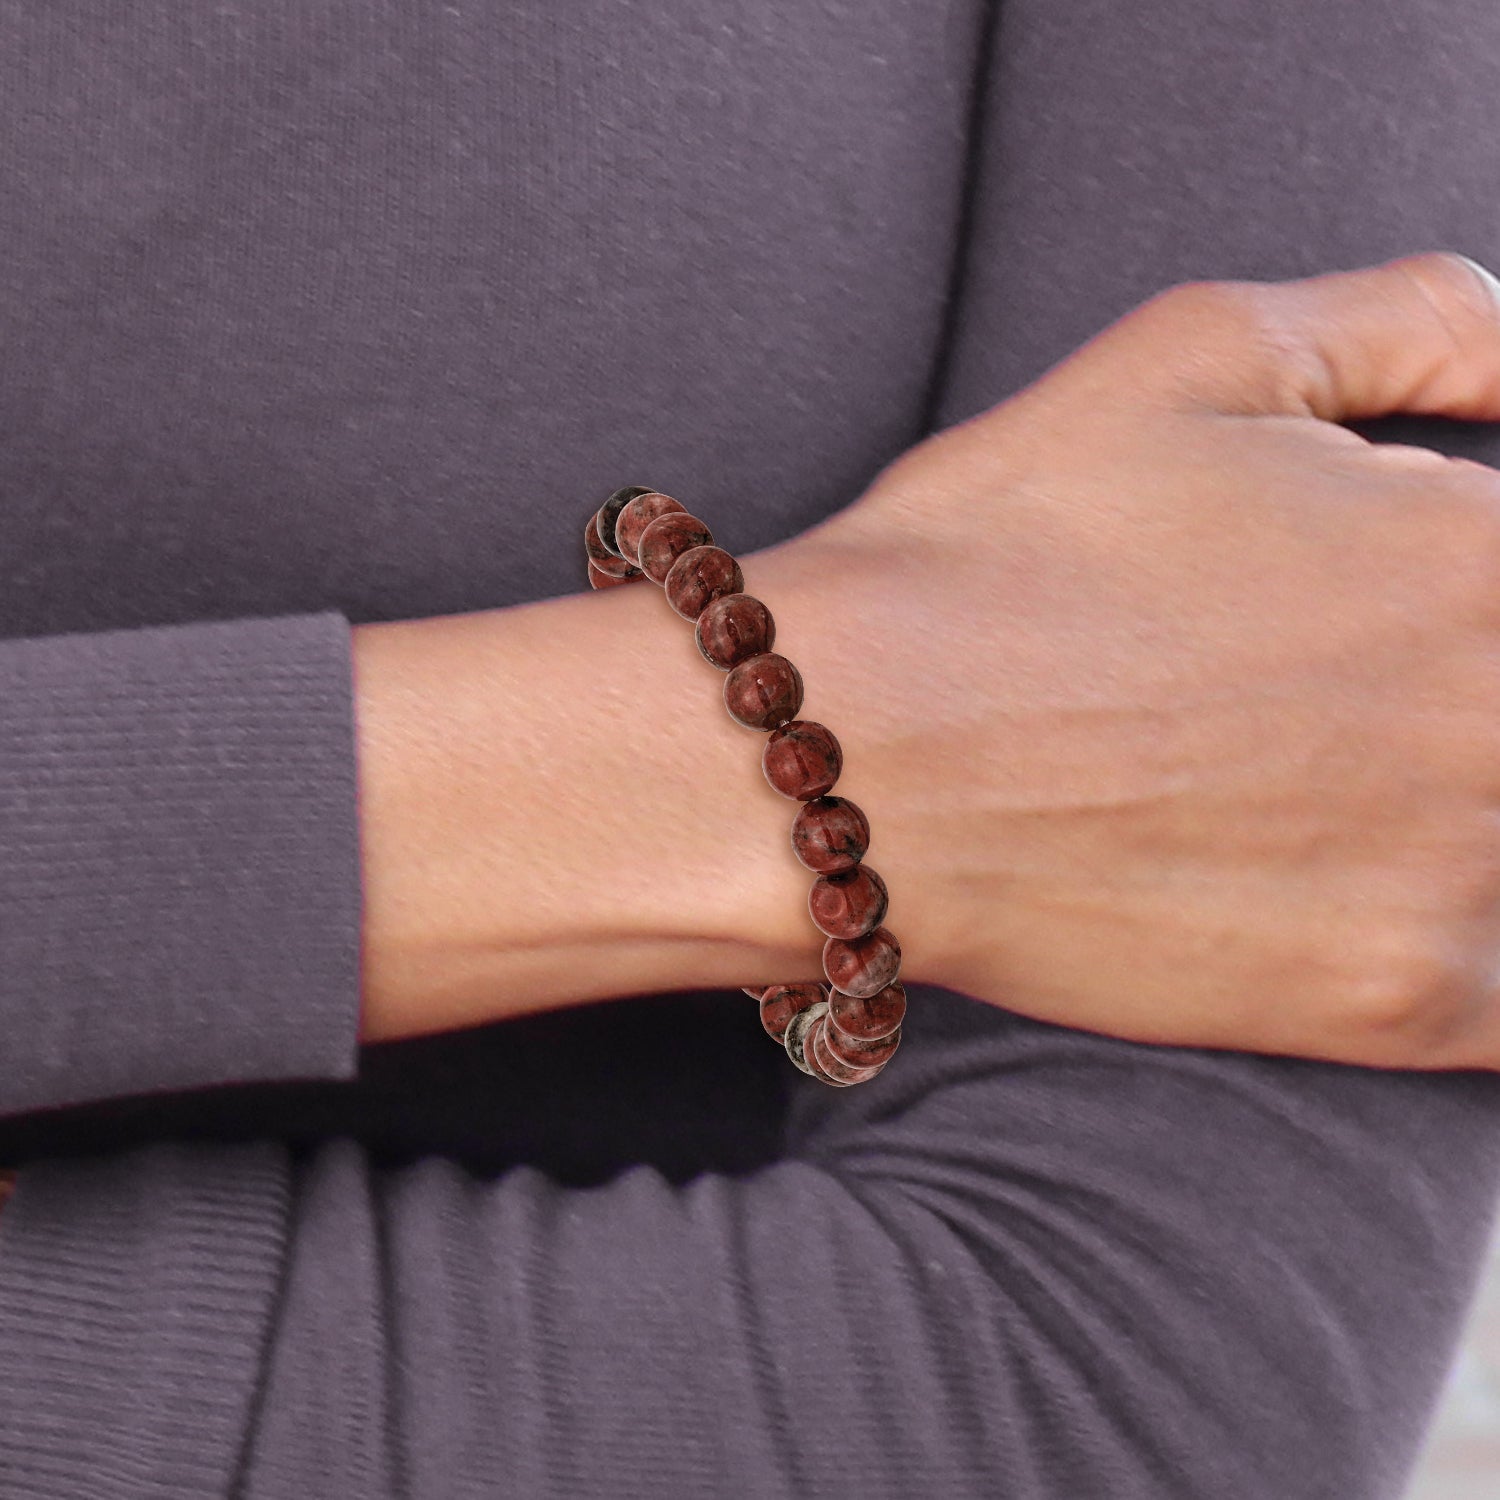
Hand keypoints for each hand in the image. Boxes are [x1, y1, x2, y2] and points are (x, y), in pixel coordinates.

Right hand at [755, 252, 1499, 1069]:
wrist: (853, 751)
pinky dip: (1486, 931)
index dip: (1485, 592)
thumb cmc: (999, 544)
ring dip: (1474, 798)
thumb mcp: (1202, 347)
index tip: (1424, 623)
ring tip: (1327, 778)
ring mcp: (1469, 872)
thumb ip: (1429, 321)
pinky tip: (1387, 883)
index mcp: (1490, 552)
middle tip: (1313, 708)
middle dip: (1470, 697)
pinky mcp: (1397, 1003)